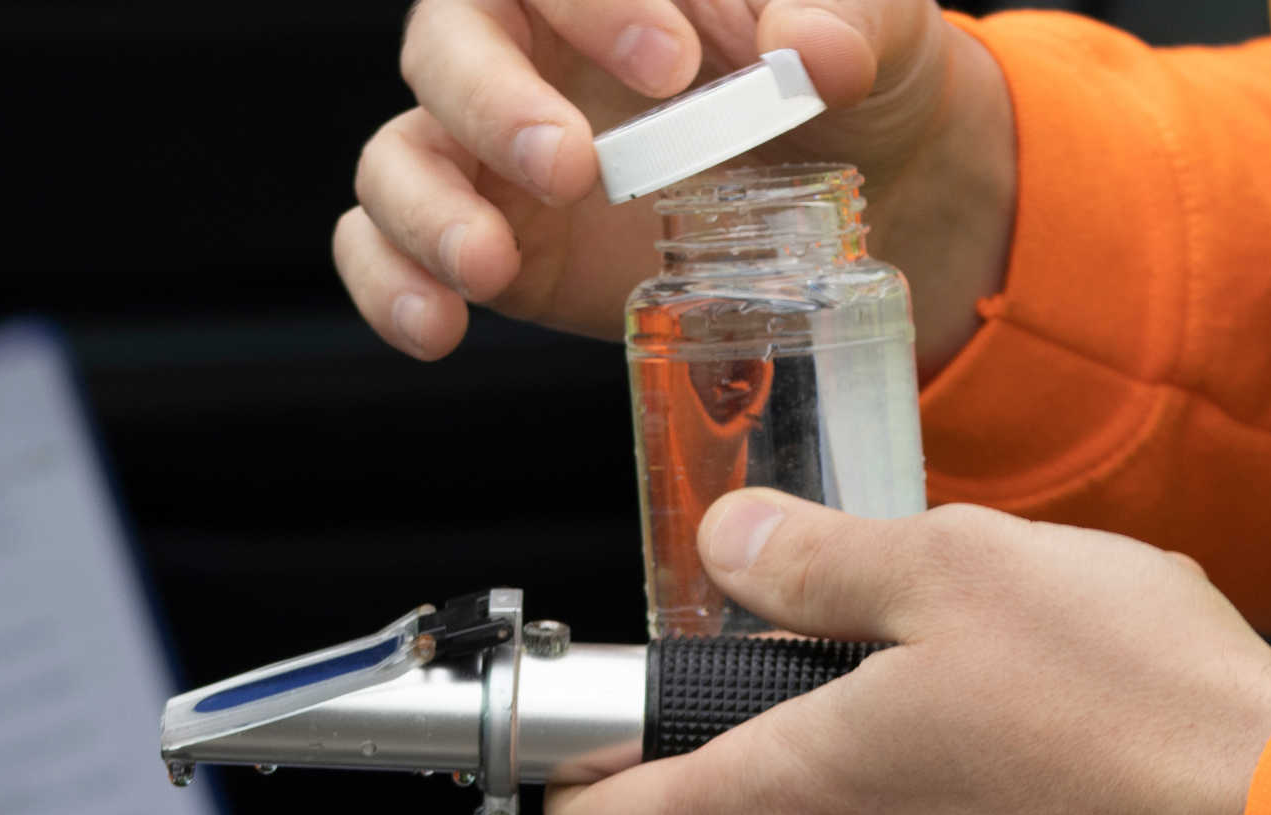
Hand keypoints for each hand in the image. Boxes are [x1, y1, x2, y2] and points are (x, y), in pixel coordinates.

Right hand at [334, 0, 1013, 368]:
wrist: (869, 185)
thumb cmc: (852, 77)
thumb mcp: (879, 36)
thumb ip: (849, 22)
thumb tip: (811, 49)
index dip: (598, 5)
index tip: (674, 64)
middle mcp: (529, 50)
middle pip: (449, 44)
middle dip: (494, 104)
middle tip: (572, 167)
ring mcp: (497, 152)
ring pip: (402, 154)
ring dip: (428, 211)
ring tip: (489, 268)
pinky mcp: (493, 240)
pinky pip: (391, 250)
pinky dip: (392, 284)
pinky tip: (437, 325)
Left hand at [544, 493, 1270, 814]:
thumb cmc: (1137, 706)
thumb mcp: (959, 567)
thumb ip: (815, 558)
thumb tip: (733, 547)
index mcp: (796, 807)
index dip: (580, 784)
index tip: (615, 727)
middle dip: (794, 739)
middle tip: (889, 653)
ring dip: (895, 775)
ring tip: (1005, 697)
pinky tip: (1061, 758)